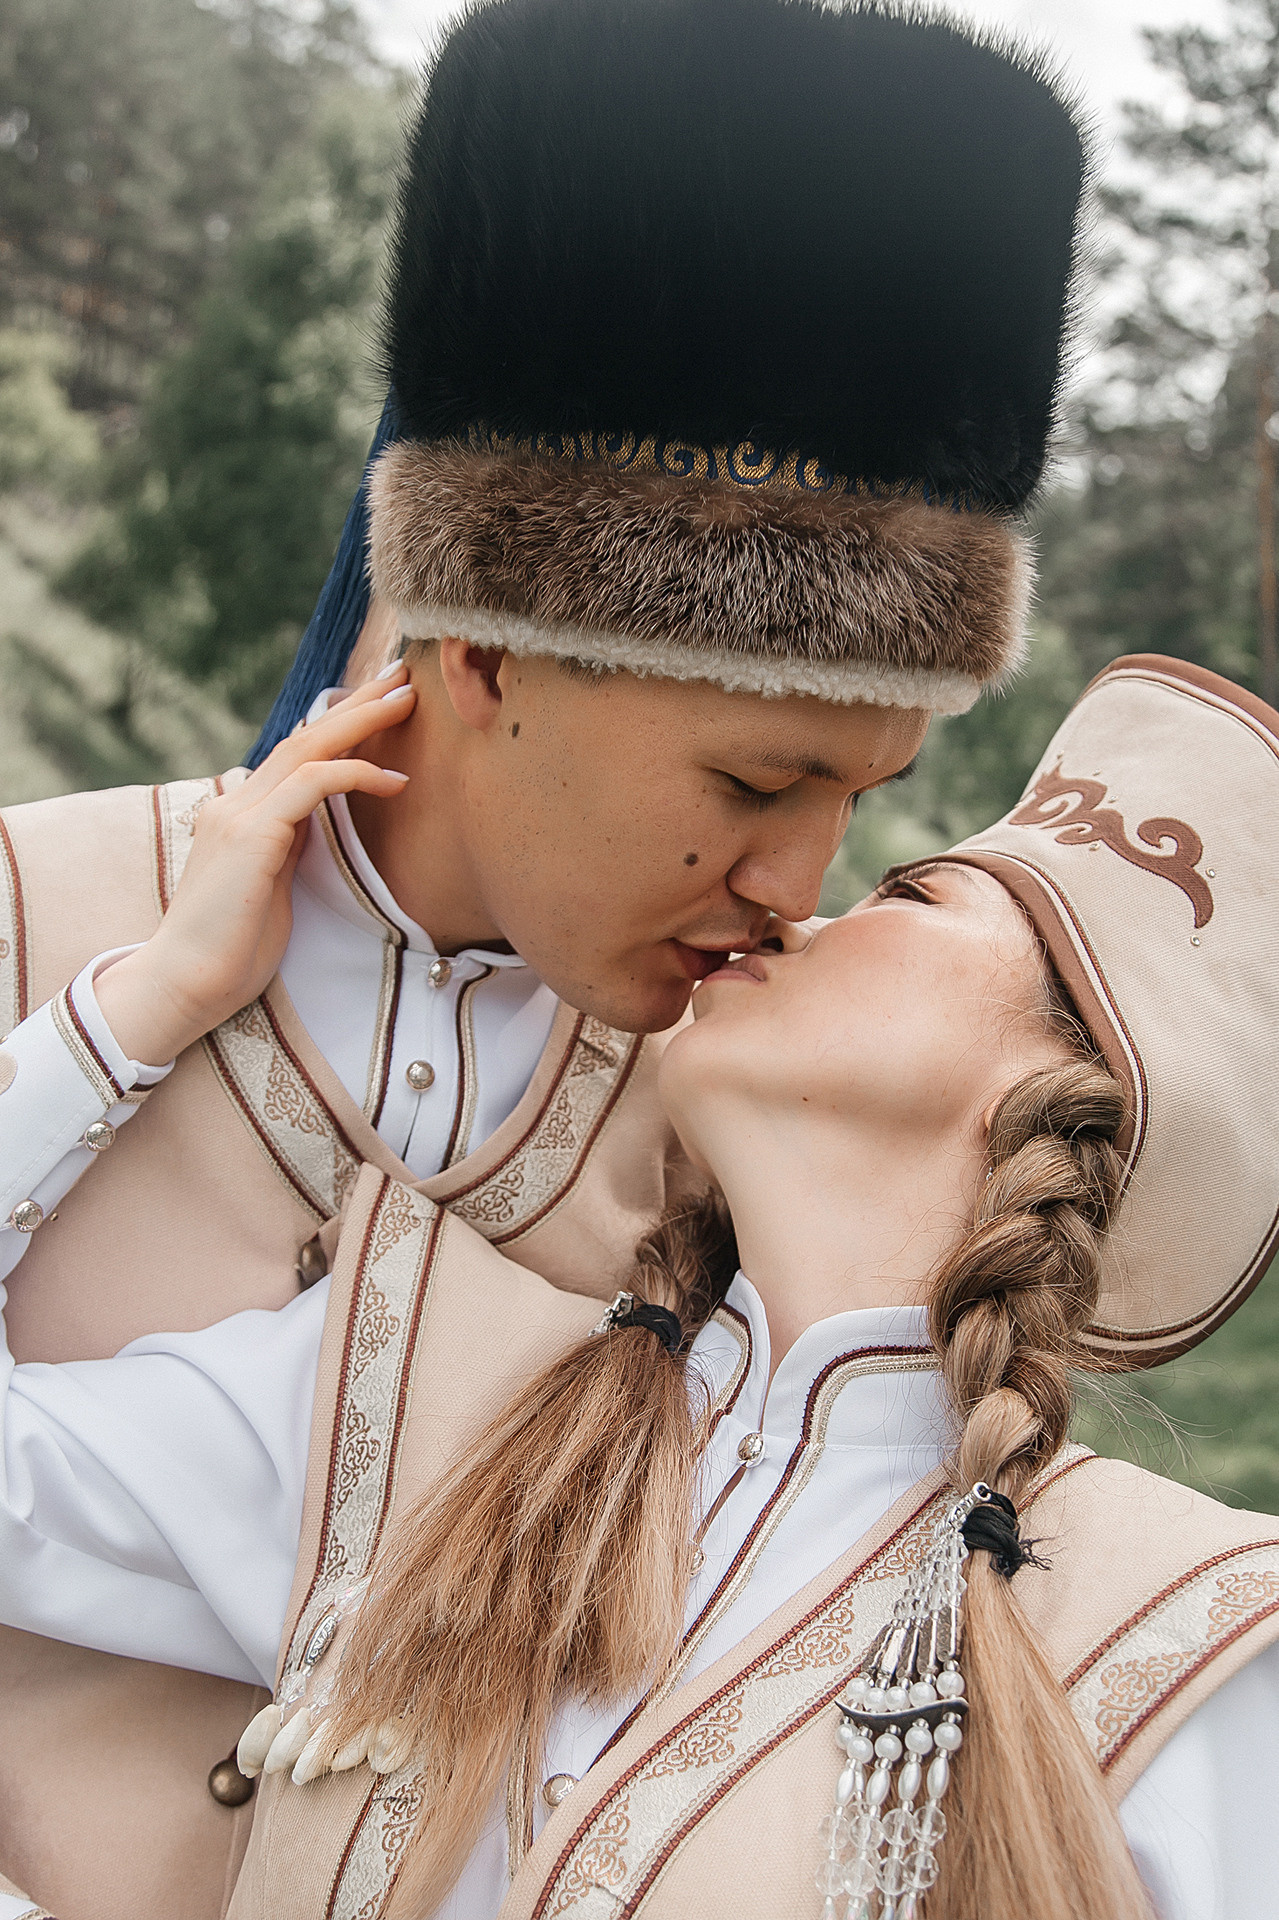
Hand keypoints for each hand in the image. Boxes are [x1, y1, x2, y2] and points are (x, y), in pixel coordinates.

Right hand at [95, 667, 416, 1064]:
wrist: (188, 982)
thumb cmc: (233, 948)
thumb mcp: (271, 885)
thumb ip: (288, 846)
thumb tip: (315, 824)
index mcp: (241, 814)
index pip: (295, 753)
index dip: (339, 725)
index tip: (382, 705)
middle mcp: (236, 802)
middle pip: (305, 736)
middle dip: (356, 703)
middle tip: (402, 676)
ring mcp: (240, 814)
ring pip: (308, 747)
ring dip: (362, 721)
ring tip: (407, 702)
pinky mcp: (252, 835)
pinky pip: (312, 784)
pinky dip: (355, 773)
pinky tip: (394, 779)